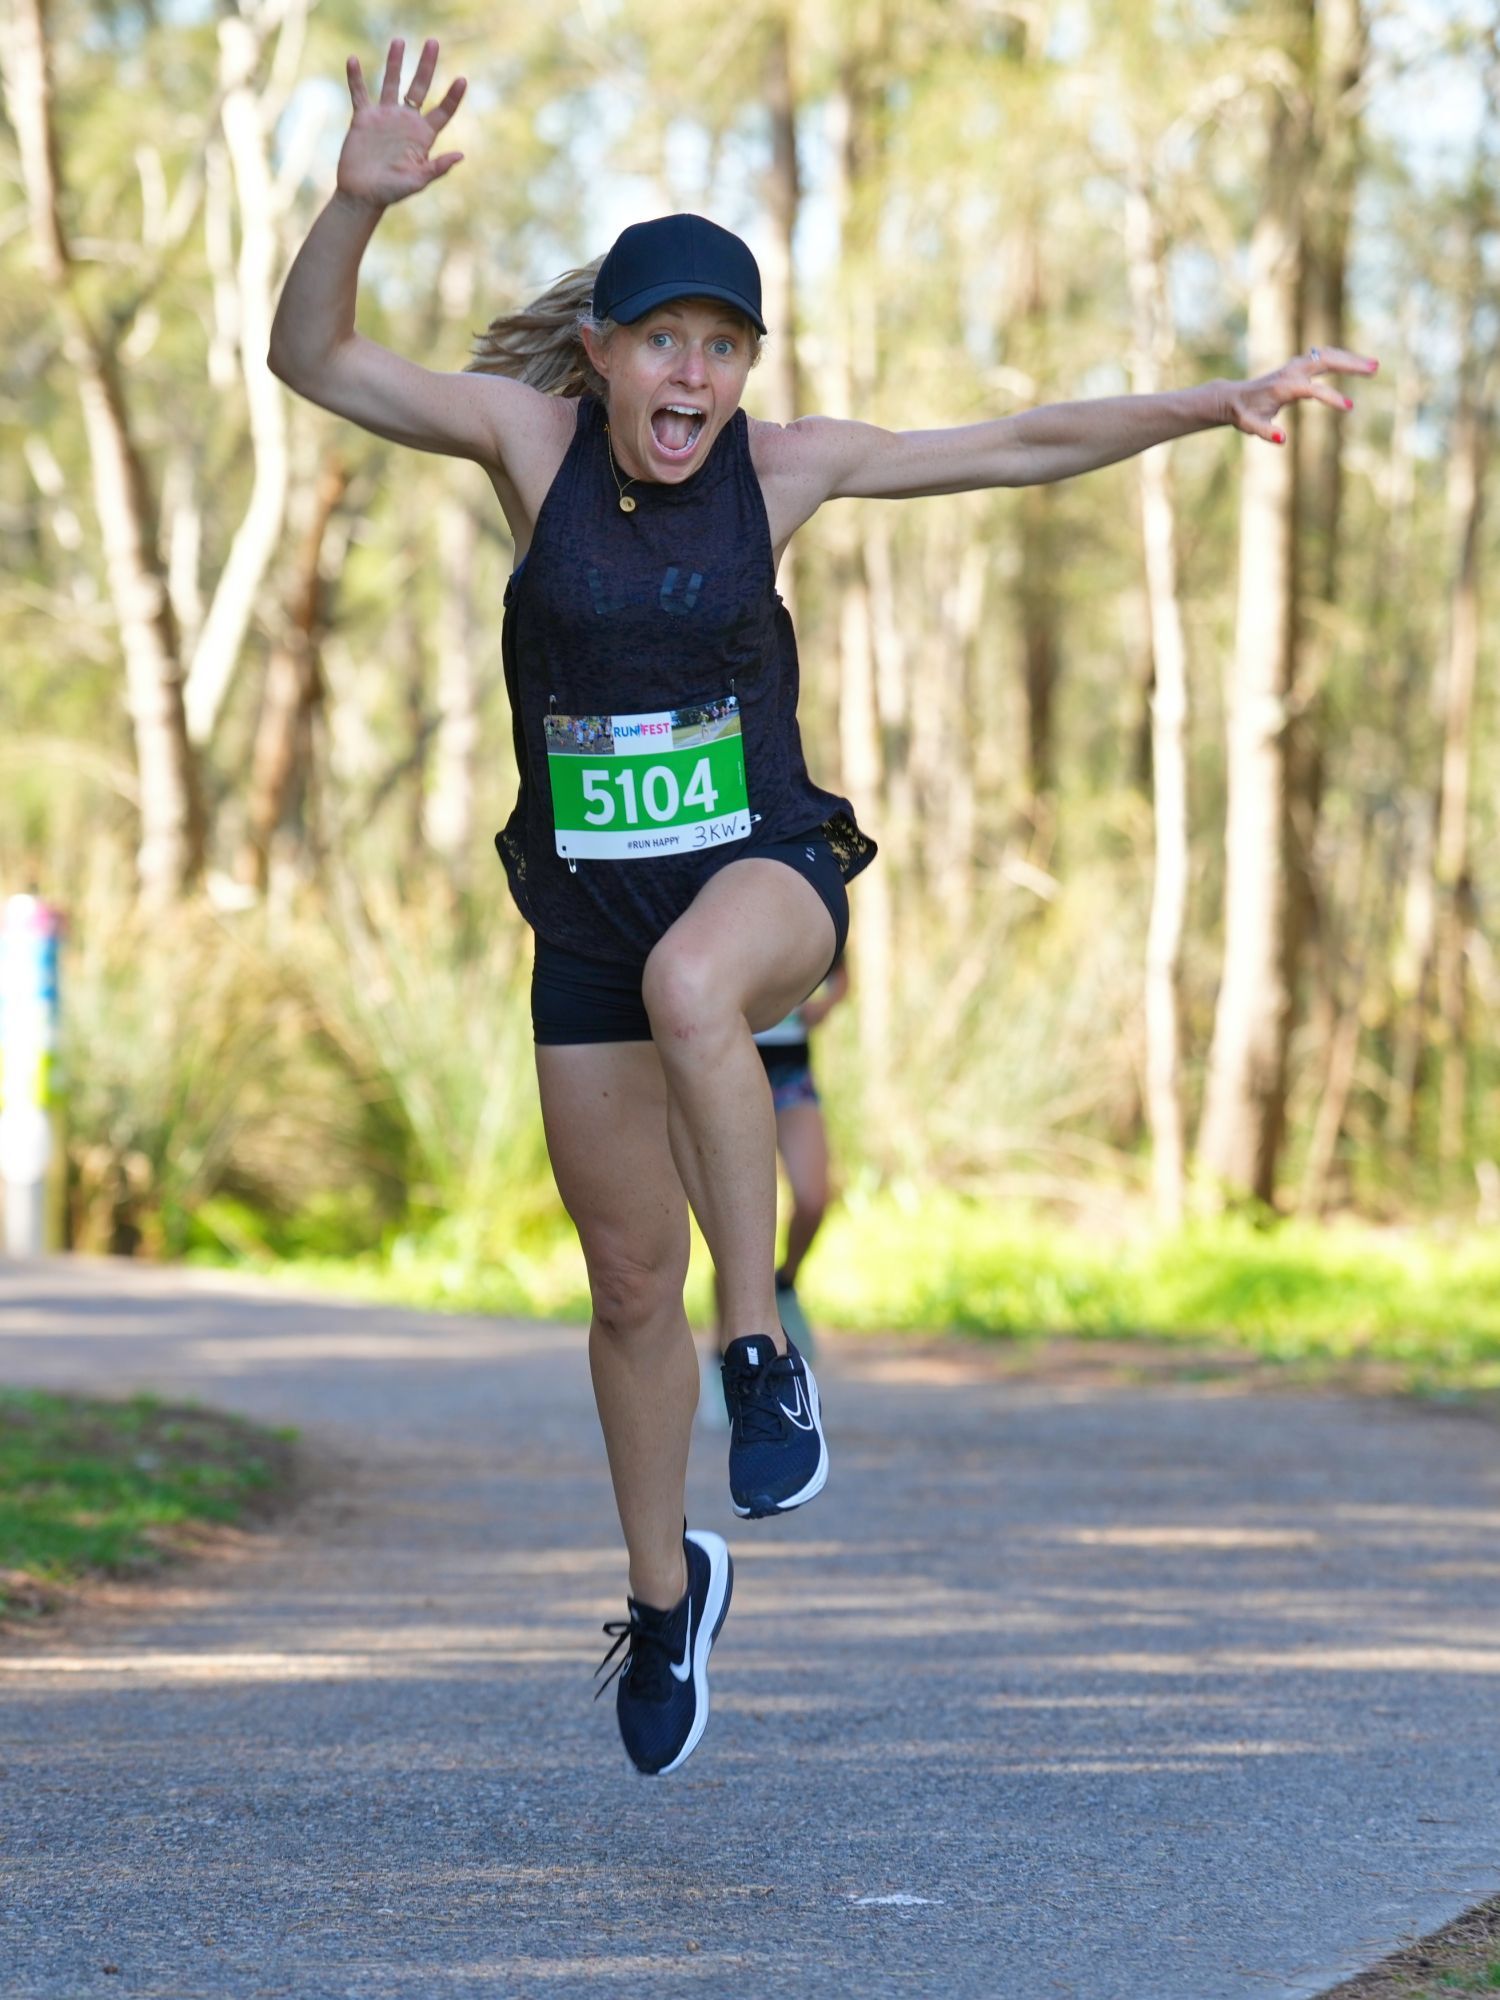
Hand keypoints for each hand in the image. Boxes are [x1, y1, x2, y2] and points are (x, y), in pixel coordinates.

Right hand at [338, 38, 465, 209]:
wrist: (362, 195)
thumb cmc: (391, 192)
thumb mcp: (417, 181)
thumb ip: (437, 168)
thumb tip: (460, 155)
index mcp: (422, 136)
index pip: (442, 112)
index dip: (452, 97)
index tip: (462, 80)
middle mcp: (405, 122)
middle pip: (418, 87)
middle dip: (426, 66)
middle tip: (433, 42)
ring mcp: (384, 117)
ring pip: (390, 83)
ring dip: (394, 62)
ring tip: (399, 41)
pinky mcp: (363, 118)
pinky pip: (359, 93)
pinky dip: (355, 78)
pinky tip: (353, 60)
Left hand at [1222, 346, 1378, 444]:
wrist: (1234, 397)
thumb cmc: (1245, 414)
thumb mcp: (1250, 426)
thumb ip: (1265, 432)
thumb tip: (1282, 440)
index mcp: (1283, 387)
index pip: (1313, 389)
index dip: (1331, 397)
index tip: (1350, 407)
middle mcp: (1291, 371)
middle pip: (1325, 360)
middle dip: (1350, 364)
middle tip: (1374, 369)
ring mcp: (1296, 365)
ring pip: (1327, 355)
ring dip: (1351, 358)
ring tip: (1374, 366)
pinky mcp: (1299, 365)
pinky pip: (1324, 356)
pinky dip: (1342, 357)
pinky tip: (1358, 364)